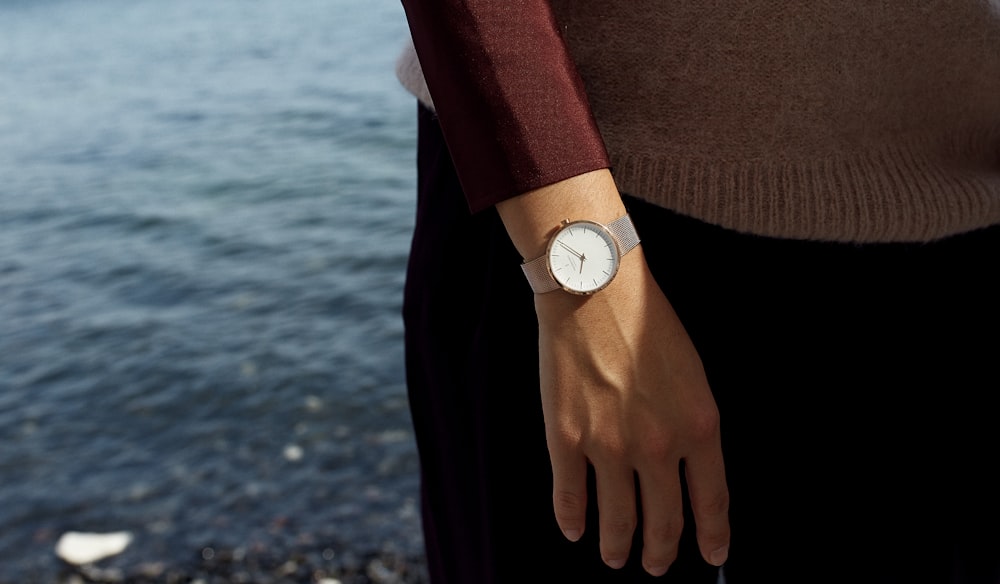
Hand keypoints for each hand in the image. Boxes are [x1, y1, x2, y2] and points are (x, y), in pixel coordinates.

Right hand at [535, 249, 729, 575]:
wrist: (595, 292)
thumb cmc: (648, 324)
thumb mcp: (695, 375)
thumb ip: (694, 428)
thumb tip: (688, 471)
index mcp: (699, 429)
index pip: (711, 502)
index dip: (712, 538)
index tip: (712, 556)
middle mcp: (657, 447)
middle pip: (663, 522)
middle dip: (660, 553)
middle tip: (655, 565)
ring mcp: (609, 447)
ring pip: (617, 520)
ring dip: (617, 548)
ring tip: (616, 557)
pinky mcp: (567, 440)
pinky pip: (569, 497)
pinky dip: (572, 520)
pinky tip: (575, 529)